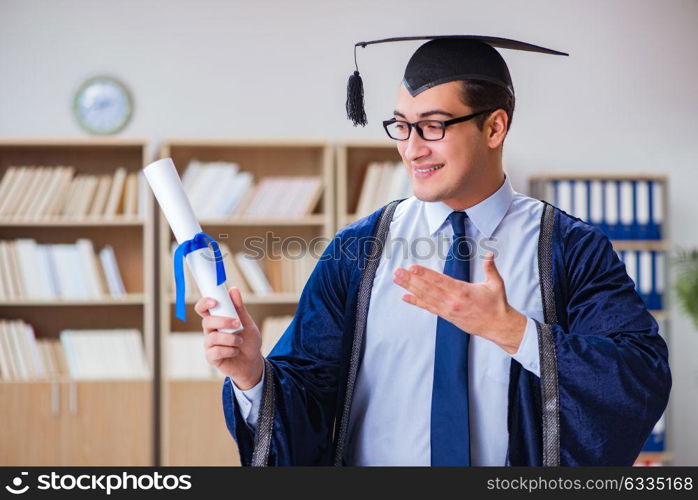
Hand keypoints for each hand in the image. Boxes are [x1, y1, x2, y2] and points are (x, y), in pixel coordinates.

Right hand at [195, 286, 263, 389]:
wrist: (253, 362)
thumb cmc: (249, 341)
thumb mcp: (247, 323)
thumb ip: (239, 308)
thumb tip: (233, 289)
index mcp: (217, 320)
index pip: (203, 308)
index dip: (204, 303)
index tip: (214, 301)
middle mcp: (210, 331)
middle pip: (206, 322)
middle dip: (223, 322)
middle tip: (238, 324)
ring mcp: (210, 345)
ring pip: (212, 338)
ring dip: (230, 338)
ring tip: (240, 341)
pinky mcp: (211, 357)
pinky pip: (215, 351)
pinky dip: (229, 350)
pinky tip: (236, 351)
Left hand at [392, 253, 526, 353]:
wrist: (498, 326)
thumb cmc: (497, 304)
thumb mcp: (496, 284)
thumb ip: (490, 268)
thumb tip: (489, 255)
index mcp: (463, 291)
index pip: (439, 281)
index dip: (425, 274)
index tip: (412, 268)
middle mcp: (452, 301)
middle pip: (427, 289)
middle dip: (411, 279)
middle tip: (397, 272)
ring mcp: (448, 310)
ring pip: (425, 298)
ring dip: (410, 288)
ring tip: (397, 280)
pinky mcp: (447, 316)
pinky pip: (429, 308)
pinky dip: (416, 302)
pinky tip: (405, 297)